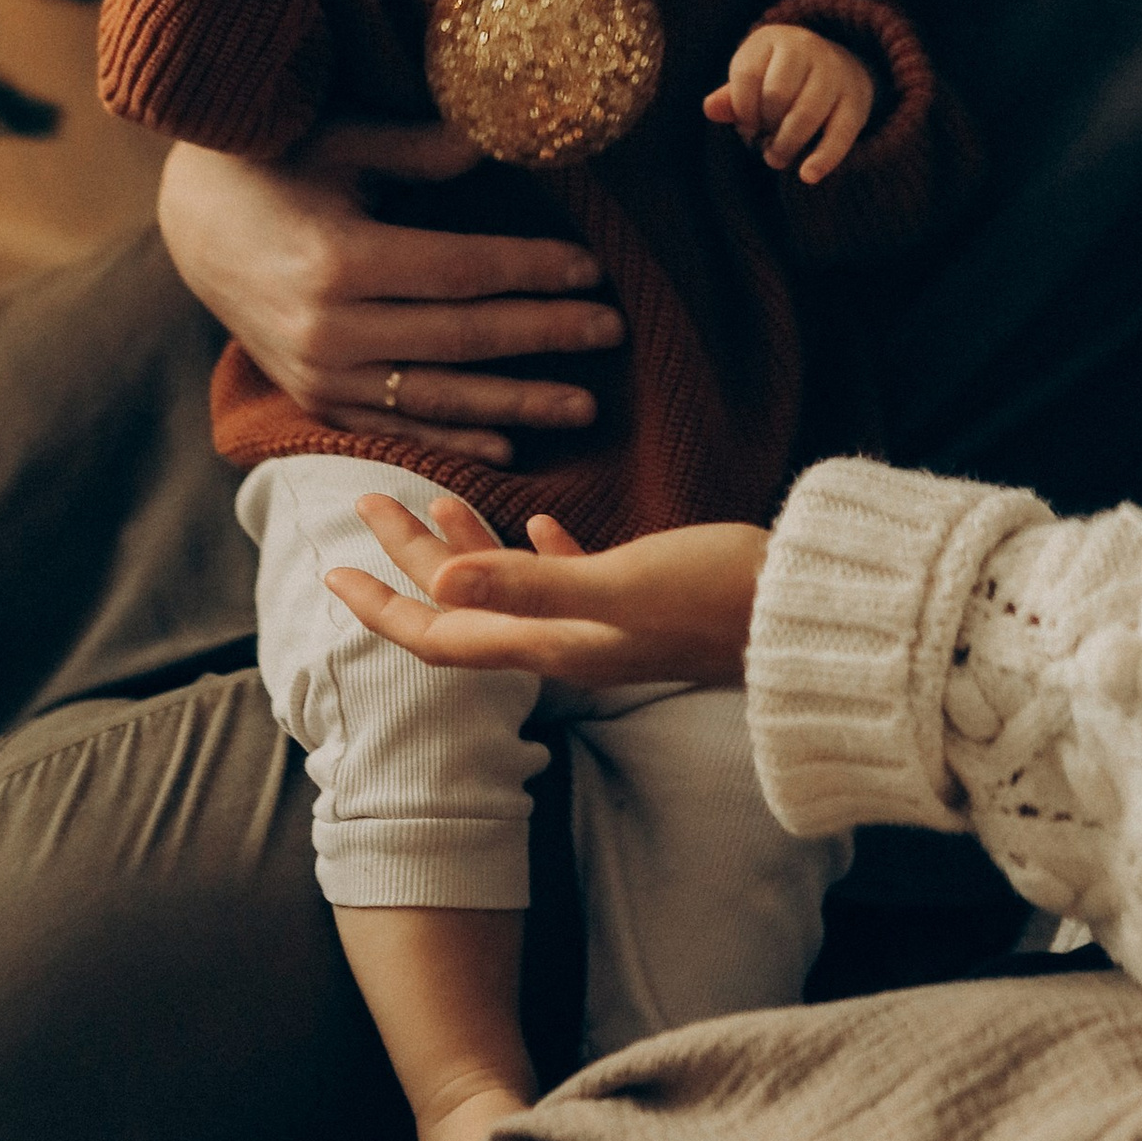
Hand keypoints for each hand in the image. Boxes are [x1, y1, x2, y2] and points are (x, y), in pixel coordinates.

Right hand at [156, 122, 624, 465]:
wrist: (190, 224)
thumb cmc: (273, 166)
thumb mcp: (342, 141)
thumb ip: (422, 148)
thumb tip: (508, 138)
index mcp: (339, 259)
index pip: (461, 273)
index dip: (532, 273)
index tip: (593, 270)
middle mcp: (329, 329)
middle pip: (461, 339)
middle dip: (544, 337)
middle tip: (614, 332)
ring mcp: (319, 373)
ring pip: (436, 397)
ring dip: (516, 404)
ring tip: (584, 406)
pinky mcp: (313, 397)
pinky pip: (396, 426)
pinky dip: (453, 438)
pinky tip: (509, 445)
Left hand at [327, 493, 766, 690]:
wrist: (810, 616)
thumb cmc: (719, 597)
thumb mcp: (620, 585)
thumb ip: (531, 582)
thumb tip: (441, 581)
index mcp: (550, 643)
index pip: (439, 635)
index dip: (382, 606)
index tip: (332, 573)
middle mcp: (568, 642)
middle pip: (463, 607)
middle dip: (408, 558)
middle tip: (366, 502)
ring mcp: (605, 624)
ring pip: (510, 588)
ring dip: (466, 546)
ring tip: (432, 497)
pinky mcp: (643, 601)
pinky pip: (571, 577)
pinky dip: (540, 550)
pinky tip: (539, 518)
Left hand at [702, 24, 876, 182]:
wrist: (841, 64)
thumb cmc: (783, 77)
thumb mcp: (755, 76)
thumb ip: (731, 95)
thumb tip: (710, 109)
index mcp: (774, 38)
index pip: (747, 75)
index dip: (741, 109)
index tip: (745, 127)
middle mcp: (807, 47)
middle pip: (776, 94)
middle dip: (764, 126)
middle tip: (761, 143)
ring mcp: (835, 72)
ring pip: (805, 115)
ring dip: (786, 145)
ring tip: (776, 158)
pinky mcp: (856, 101)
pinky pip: (839, 134)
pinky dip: (823, 158)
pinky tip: (808, 175)